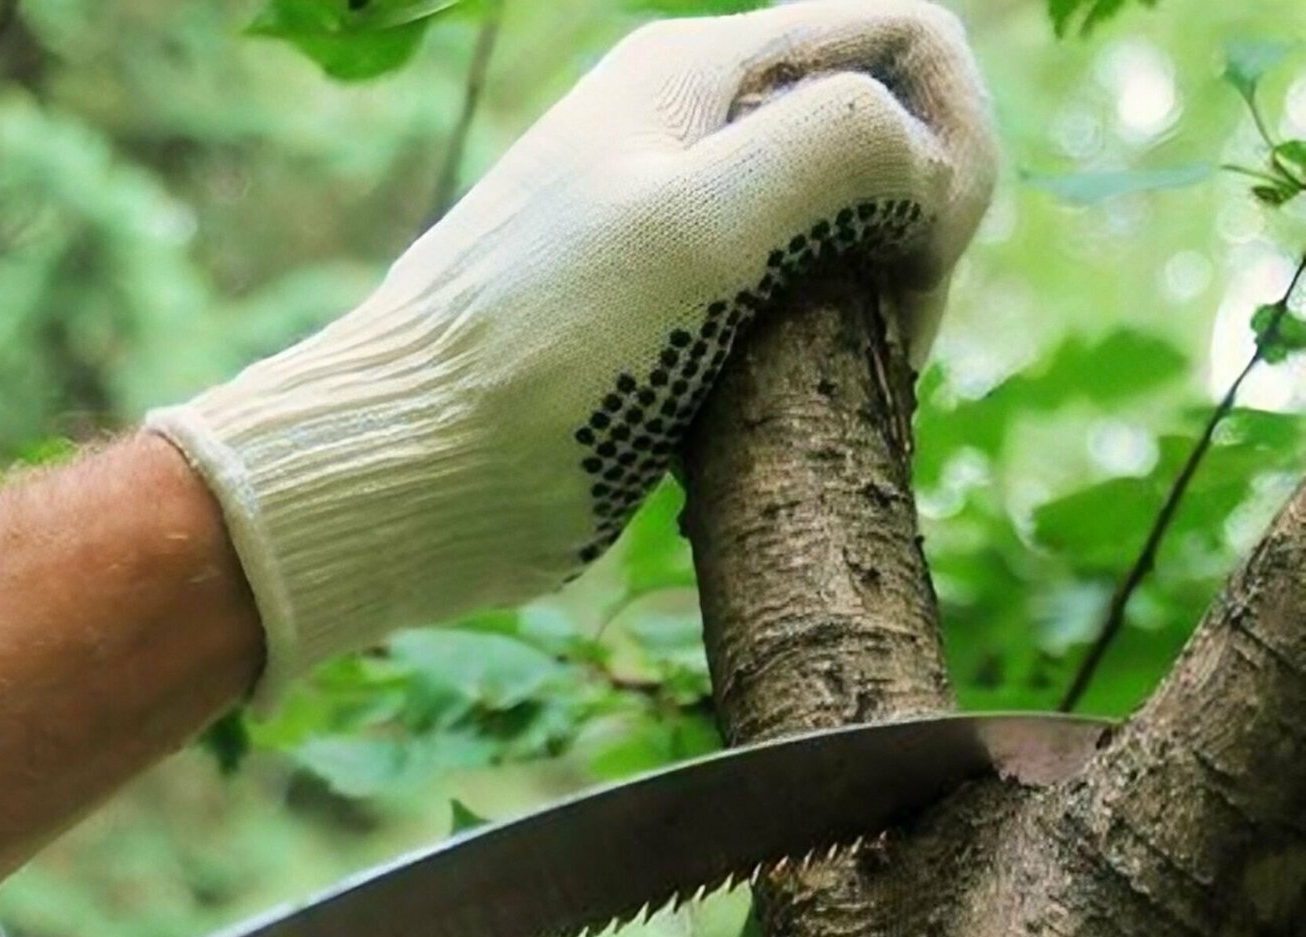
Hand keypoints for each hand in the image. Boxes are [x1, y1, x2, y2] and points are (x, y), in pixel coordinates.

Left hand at [149, 0, 994, 694]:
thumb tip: (926, 175)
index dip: (952, 144)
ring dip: (865, 322)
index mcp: (695, 75)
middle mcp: (685, 141)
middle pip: (877, 149)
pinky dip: (807, 375)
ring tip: (826, 404)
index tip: (919, 267)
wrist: (402, 473)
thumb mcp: (697, 224)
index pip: (901, 45)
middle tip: (884, 357)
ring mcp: (669, 241)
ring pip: (834, 249)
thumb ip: (838, 151)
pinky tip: (778, 435)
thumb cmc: (538, 352)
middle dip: (916, 243)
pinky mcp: (656, 337)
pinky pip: (777, 328)